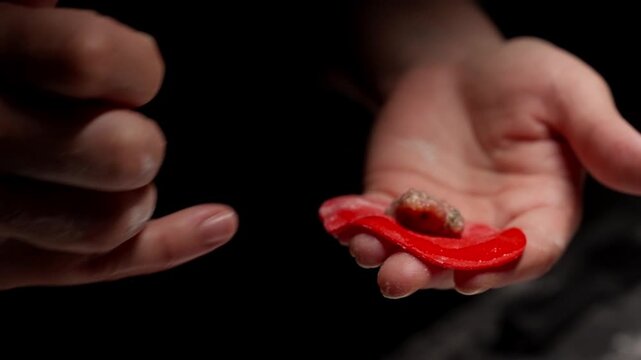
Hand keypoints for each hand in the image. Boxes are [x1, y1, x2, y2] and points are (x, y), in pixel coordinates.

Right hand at [0, 1, 237, 289]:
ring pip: (110, 223)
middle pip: (119, 154)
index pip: (89, 59)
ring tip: (111, 162)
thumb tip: (53, 5)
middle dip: (138, 133)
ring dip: (138, 190)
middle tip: (114, 121)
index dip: (133, 62)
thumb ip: (16, 15)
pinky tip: (220, 222)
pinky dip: (167, 246)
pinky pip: (89, 267)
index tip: (128, 67)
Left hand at [347, 38, 639, 296]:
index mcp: (538, 210)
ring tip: (367, 252)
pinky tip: (342, 221)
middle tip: (402, 276)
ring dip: (388, 258)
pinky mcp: (394, 201)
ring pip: (413, 253)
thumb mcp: (568, 97)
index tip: (476, 272)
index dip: (504, 264)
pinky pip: (375, 222)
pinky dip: (358, 225)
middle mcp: (486, 226)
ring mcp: (436, 219)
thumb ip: (602, 139)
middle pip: (461, 265)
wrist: (460, 67)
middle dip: (432, 273)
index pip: (527, 250)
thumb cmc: (523, 81)